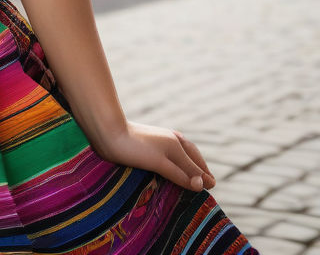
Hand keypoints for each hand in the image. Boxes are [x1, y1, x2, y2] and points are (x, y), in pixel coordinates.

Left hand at [94, 121, 215, 191]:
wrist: (107, 132)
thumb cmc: (134, 147)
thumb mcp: (160, 162)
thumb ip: (181, 173)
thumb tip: (204, 185)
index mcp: (177, 143)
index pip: (198, 164)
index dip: (204, 177)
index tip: (211, 188)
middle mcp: (172, 140)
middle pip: (192, 158)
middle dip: (199, 171)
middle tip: (206, 186)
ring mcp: (160, 141)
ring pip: (180, 156)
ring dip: (186, 168)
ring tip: (190, 182)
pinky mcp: (149, 146)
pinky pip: (168, 157)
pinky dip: (174, 166)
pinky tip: (170, 172)